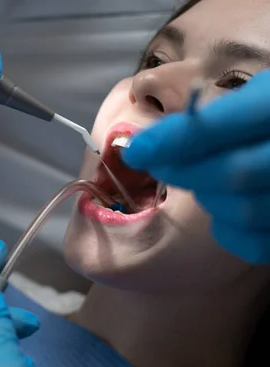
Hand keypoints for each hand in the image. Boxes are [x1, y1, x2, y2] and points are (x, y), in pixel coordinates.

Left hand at [122, 70, 269, 263]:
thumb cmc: (267, 119)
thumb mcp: (252, 97)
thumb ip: (209, 117)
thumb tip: (148, 144)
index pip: (229, 124)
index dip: (176, 140)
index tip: (136, 151)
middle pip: (235, 173)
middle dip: (184, 172)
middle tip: (159, 166)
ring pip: (243, 210)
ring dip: (207, 198)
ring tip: (204, 181)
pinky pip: (254, 244)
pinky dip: (227, 229)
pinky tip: (223, 210)